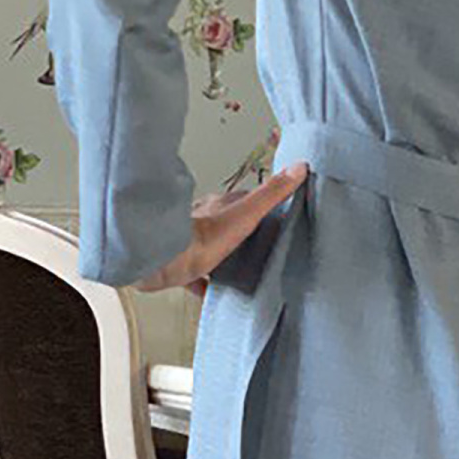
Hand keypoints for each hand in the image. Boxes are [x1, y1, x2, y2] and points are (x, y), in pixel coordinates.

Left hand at [135, 162, 309, 296]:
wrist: (160, 259)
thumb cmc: (201, 238)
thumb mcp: (245, 215)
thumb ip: (270, 194)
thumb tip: (298, 167)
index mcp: (219, 205)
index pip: (244, 199)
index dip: (260, 205)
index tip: (274, 212)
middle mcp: (202, 219)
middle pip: (225, 223)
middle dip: (240, 233)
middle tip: (257, 246)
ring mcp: (186, 240)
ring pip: (207, 245)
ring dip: (220, 255)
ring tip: (237, 269)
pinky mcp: (175, 263)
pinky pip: (191, 274)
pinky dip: (201, 281)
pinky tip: (210, 291)